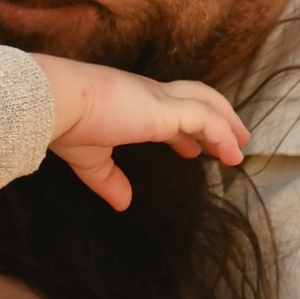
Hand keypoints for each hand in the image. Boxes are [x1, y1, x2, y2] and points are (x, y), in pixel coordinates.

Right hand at [26, 54, 247, 209]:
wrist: (56, 102)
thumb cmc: (65, 123)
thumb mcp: (90, 159)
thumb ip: (109, 180)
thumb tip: (123, 203)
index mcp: (131, 102)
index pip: (169, 111)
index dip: (185, 131)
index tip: (194, 150)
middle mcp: (149, 94)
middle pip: (197, 99)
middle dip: (218, 117)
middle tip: (236, 139)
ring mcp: (160, 99)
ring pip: (208, 104)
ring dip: (228, 124)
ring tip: (242, 146)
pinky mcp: (165, 109)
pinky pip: (206, 120)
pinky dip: (223, 133)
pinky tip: (233, 151)